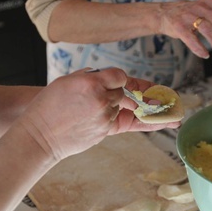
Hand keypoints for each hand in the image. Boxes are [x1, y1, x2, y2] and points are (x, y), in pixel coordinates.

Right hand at [16, 68, 178, 161]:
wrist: (39, 135)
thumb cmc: (48, 107)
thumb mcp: (68, 82)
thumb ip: (92, 78)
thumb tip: (111, 79)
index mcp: (90, 82)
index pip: (119, 75)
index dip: (123, 79)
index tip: (125, 82)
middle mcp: (101, 99)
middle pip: (126, 91)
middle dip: (134, 93)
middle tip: (159, 95)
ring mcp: (104, 117)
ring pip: (126, 107)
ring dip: (134, 107)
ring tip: (171, 109)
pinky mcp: (106, 131)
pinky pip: (130, 123)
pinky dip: (144, 121)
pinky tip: (170, 121)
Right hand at [157, 0, 211, 58]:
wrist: (164, 14)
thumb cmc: (190, 16)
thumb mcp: (208, 14)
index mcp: (210, 2)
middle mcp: (200, 7)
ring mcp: (188, 16)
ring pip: (207, 30)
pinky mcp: (178, 26)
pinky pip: (191, 39)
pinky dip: (200, 49)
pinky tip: (205, 55)